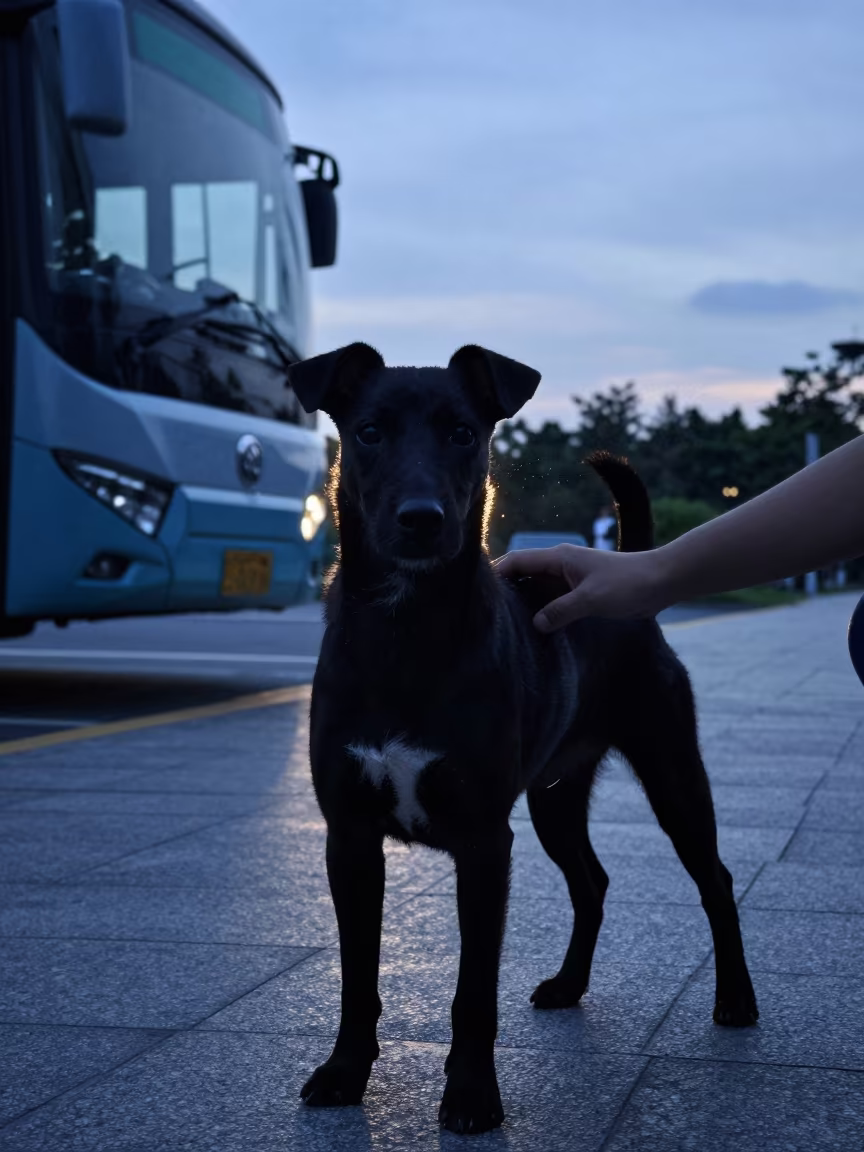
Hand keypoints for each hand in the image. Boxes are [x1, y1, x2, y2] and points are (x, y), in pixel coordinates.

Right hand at [494, 544, 668, 629]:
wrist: (660, 582)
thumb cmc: (628, 584)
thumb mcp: (591, 599)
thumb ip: (561, 611)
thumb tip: (536, 624)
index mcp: (558, 558)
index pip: (517, 561)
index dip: (496, 574)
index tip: (478, 592)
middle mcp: (560, 565)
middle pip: (522, 574)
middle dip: (506, 590)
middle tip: (487, 613)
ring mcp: (569, 579)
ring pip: (536, 589)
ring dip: (524, 603)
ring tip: (504, 623)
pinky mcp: (580, 592)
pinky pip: (552, 600)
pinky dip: (542, 611)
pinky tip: (534, 628)